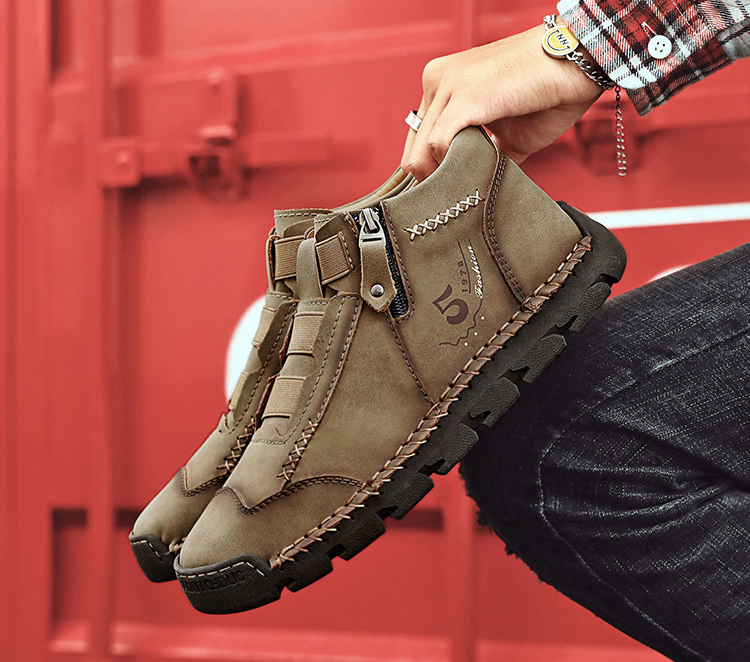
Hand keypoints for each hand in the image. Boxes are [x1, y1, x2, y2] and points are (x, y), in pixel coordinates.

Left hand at [401, 25, 602, 180]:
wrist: (579, 60)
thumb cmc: (547, 93)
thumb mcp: (506, 134)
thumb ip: (484, 157)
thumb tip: (473, 191)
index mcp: (442, 85)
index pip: (416, 140)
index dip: (428, 173)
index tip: (445, 195)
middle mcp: (437, 80)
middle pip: (413, 152)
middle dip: (432, 183)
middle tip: (454, 205)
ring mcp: (449, 85)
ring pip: (421, 154)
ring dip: (443, 180)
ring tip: (467, 193)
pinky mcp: (466, 97)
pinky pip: (439, 146)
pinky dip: (453, 169)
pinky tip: (474, 176)